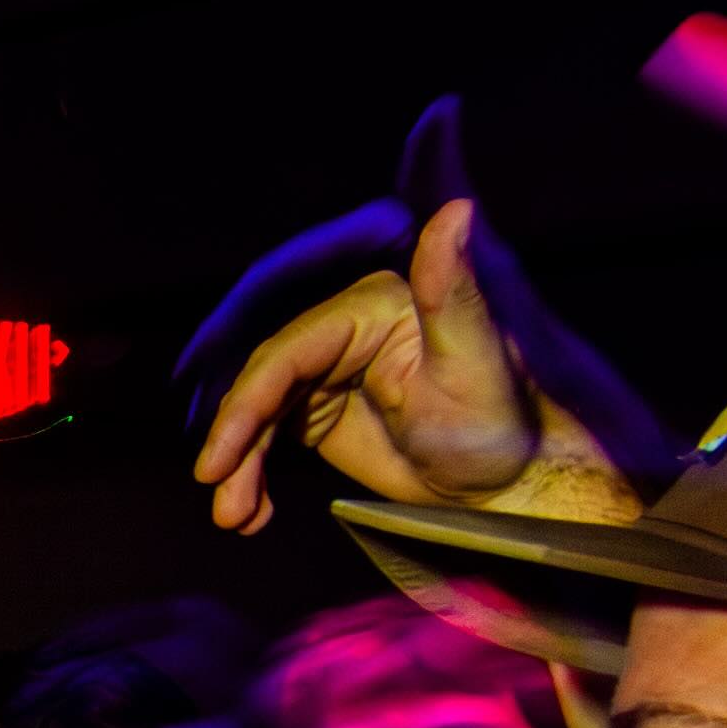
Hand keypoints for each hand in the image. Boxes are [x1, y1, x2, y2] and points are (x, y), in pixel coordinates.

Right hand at [189, 203, 624, 534]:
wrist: (512, 479)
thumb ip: (453, 289)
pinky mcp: (320, 409)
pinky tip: (250, 512)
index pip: (290, 347)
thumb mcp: (479, 360)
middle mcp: (343, 326)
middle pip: (260, 376)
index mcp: (375, 302)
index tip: (219, 452)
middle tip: (214, 483)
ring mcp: (327, 369)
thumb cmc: (505, 421)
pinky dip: (252, 472)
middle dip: (232, 433)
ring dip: (238, 461)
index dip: (247, 399)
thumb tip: (456, 211)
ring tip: (232, 516)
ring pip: (257, 409)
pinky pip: (266, 435)